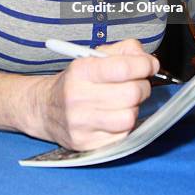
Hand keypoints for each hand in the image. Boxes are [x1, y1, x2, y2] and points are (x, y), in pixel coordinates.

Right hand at [39, 39, 158, 150]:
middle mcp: (78, 97)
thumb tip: (149, 60)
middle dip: (143, 85)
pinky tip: (116, 115)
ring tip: (125, 100)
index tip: (150, 64)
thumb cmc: (75, 80)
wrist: (45, 108)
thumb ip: (124, 50)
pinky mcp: (87, 144)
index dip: (144, 65)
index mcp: (80, 70)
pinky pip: (123, 135)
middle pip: (131, 93)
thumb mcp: (93, 56)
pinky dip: (125, 124)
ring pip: (129, 116)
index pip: (123, 68)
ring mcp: (81, 123)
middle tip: (138, 82)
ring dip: (134, 107)